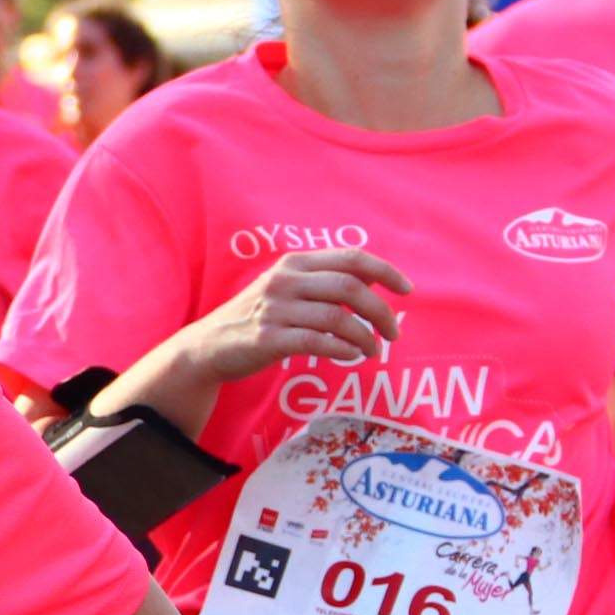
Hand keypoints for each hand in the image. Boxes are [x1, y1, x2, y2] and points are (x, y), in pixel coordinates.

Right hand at [163, 245, 408, 387]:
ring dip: (365, 336)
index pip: (351, 258)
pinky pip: (317, 342)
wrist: (208, 346)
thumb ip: (324, 282)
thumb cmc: (255, 319)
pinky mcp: (268, 339)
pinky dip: (342, 349)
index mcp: (294, 263)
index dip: (385, 271)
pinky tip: (352, 356)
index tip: (407, 290)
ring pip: (337, 317)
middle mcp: (285, 280)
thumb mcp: (287, 289)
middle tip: (394, 332)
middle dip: (381, 310)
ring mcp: (275, 309)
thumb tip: (373, 280)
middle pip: (350, 287)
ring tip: (374, 351)